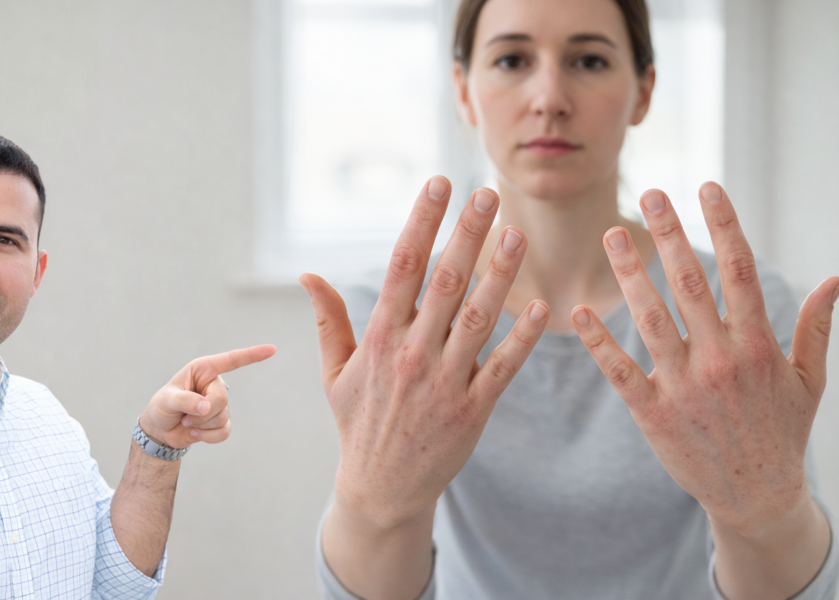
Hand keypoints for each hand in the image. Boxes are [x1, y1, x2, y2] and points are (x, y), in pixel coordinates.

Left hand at [138, 345, 275, 448]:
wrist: (160, 431)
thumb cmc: (161, 408)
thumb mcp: (166, 400)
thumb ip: (185, 400)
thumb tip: (206, 407)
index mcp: (203, 370)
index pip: (231, 361)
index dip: (252, 355)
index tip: (272, 350)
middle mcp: (215, 384)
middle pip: (222, 398)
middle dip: (202, 412)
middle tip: (184, 415)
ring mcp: (220, 404)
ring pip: (222, 417)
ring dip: (201, 425)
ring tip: (186, 421)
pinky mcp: (221, 422)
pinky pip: (224, 432)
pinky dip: (208, 437)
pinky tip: (195, 433)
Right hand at [301, 176, 548, 527]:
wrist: (381, 489)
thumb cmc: (358, 423)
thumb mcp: (334, 373)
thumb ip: (329, 320)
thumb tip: (307, 274)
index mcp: (378, 339)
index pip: (401, 267)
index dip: (422, 222)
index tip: (438, 185)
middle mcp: (411, 354)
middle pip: (444, 282)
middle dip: (468, 234)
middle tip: (489, 193)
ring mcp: (444, 382)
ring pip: (477, 318)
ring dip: (499, 274)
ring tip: (517, 233)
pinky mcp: (472, 409)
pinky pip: (502, 367)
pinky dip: (521, 338)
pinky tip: (540, 307)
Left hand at [572, 182, 838, 536]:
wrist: (756, 497)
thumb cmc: (781, 433)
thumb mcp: (809, 382)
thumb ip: (816, 329)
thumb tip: (834, 279)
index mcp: (758, 346)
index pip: (740, 272)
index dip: (723, 226)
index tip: (706, 187)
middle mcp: (720, 360)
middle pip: (690, 285)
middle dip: (669, 235)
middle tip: (650, 195)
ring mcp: (684, 387)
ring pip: (652, 319)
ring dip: (630, 275)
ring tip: (611, 235)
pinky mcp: (654, 414)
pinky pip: (622, 371)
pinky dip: (600, 343)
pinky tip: (579, 312)